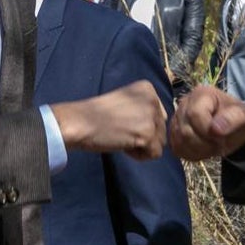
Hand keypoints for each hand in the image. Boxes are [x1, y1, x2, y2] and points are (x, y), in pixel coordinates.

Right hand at [51, 81, 165, 159]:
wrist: (80, 123)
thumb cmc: (97, 115)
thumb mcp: (126, 103)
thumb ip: (145, 109)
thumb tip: (163, 126)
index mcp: (147, 89)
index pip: (159, 115)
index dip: (141, 124)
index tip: (121, 120)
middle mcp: (153, 99)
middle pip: (161, 129)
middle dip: (143, 136)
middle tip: (121, 130)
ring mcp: (151, 116)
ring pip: (160, 142)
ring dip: (142, 146)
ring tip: (122, 137)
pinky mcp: (147, 134)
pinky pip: (155, 154)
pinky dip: (139, 155)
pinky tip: (123, 145)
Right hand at [169, 84, 244, 160]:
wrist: (234, 126)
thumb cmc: (239, 118)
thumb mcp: (244, 116)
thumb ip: (233, 119)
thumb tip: (215, 128)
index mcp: (202, 94)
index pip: (195, 114)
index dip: (208, 132)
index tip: (222, 137)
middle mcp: (185, 103)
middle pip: (185, 131)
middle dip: (205, 144)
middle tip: (219, 144)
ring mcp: (177, 118)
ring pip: (179, 141)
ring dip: (199, 150)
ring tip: (213, 146)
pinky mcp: (174, 132)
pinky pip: (177, 148)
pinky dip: (192, 154)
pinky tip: (204, 149)